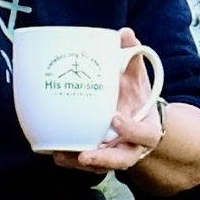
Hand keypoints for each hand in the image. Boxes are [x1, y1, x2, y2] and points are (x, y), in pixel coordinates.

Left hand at [48, 29, 164, 173]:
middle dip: (102, 158)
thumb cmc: (136, 97)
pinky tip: (53, 152)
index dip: (131, 129)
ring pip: (99, 166)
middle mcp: (131, 148)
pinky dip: (69, 159)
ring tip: (59, 155)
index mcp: (146, 130)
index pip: (143, 135)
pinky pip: (84, 162)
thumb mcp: (138, 78)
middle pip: (121, 161)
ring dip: (79, 163)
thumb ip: (134, 58)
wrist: (139, 120)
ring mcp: (114, 155)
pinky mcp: (98, 157)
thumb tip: (125, 33)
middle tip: (85, 155)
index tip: (115, 118)